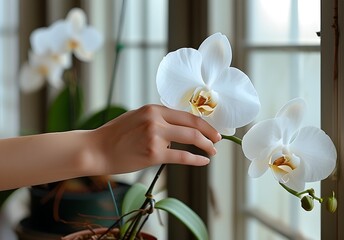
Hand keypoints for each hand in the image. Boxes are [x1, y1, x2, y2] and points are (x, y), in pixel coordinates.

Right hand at [90, 104, 221, 174]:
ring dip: (206, 145)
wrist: (96, 149)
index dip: (202, 122)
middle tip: (218, 139)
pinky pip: (182, 156)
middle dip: (209, 132)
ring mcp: (155, 136)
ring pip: (190, 138)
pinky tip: (204, 161)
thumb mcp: (137, 117)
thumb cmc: (115, 135)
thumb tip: (178, 127)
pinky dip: (196, 159)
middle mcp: (156, 119)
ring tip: (213, 150)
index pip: (185, 114)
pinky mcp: (154, 154)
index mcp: (153, 108)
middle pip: (192, 124)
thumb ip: (157, 119)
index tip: (211, 128)